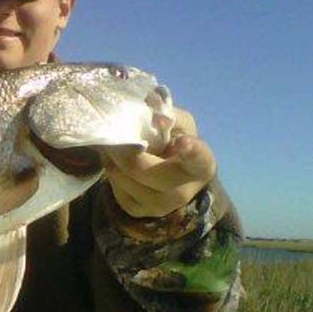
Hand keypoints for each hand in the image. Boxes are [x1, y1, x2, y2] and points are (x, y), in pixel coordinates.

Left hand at [102, 108, 216, 217]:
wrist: (171, 180)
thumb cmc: (176, 144)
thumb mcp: (180, 125)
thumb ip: (168, 112)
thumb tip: (151, 101)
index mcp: (201, 166)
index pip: (198, 160)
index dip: (189, 150)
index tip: (181, 141)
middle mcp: (182, 192)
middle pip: (142, 169)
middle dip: (122, 149)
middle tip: (111, 133)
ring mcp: (159, 206)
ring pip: (122, 177)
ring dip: (112, 157)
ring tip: (113, 144)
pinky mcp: (137, 211)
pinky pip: (114, 187)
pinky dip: (111, 170)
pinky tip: (115, 161)